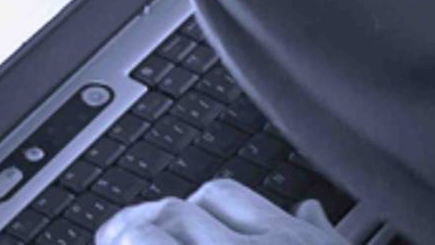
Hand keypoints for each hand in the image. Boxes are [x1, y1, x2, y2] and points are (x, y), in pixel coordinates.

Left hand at [95, 179, 349, 244]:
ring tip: (112, 243)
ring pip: (149, 236)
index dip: (186, 205)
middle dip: (144, 220)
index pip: (224, 195)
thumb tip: (310, 209)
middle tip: (114, 236)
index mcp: (290, 240)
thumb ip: (322, 233)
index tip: (164, 221)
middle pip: (180, 211)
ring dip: (128, 237)